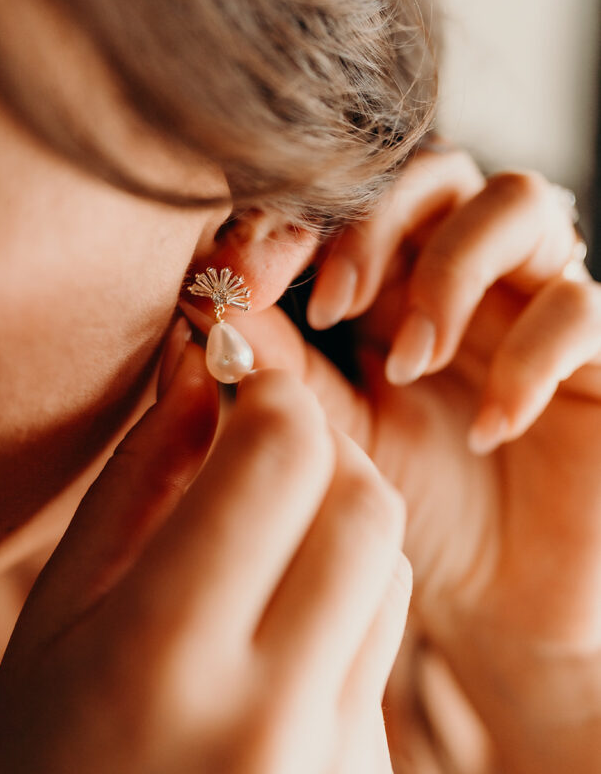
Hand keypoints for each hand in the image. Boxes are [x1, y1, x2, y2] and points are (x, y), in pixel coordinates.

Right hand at [0, 334, 409, 773]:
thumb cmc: (40, 760)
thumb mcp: (59, 606)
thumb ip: (140, 475)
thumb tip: (207, 373)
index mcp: (164, 657)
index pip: (281, 462)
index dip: (274, 396)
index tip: (248, 385)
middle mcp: (268, 720)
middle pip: (367, 504)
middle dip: (325, 448)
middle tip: (269, 450)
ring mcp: (334, 771)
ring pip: (390, 568)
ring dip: (338, 527)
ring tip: (267, 552)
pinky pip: (384, 651)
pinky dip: (340, 611)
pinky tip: (276, 645)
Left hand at [244, 150, 600, 658]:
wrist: (500, 603)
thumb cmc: (414, 515)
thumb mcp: (335, 439)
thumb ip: (282, 367)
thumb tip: (210, 301)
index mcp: (394, 287)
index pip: (356, 197)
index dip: (299, 216)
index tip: (243, 278)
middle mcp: (471, 280)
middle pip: (437, 171)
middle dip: (375, 224)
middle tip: (332, 309)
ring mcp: (539, 307)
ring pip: (521, 201)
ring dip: (451, 270)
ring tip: (414, 362)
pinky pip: (580, 309)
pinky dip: (527, 359)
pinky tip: (488, 430)